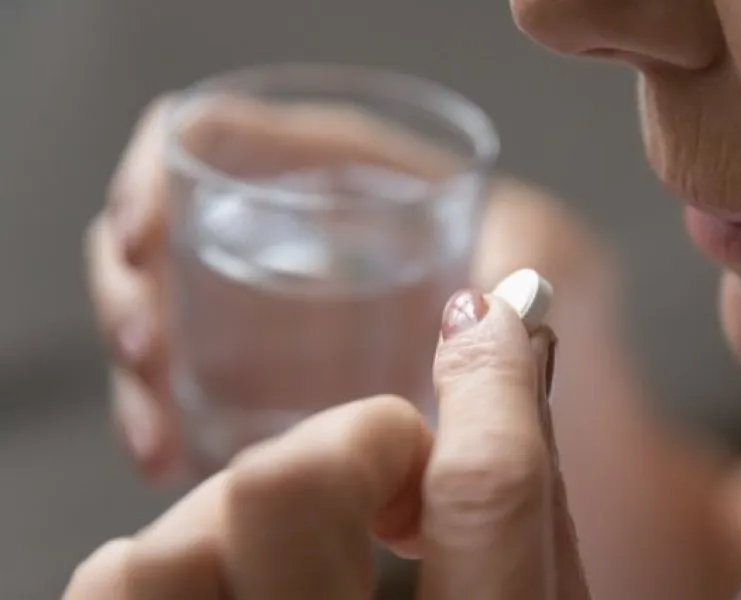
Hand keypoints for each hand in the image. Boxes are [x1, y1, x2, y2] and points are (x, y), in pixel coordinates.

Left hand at [64, 286, 591, 598]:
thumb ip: (526, 503)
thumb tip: (504, 348)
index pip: (484, 492)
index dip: (486, 381)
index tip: (482, 324)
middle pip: (286, 487)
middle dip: (353, 447)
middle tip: (394, 497)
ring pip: (167, 543)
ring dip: (249, 512)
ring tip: (311, 556)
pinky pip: (112, 587)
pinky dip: (173, 563)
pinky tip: (244, 589)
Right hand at [85, 96, 618, 481]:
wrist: (591, 471)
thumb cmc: (590, 362)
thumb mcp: (566, 276)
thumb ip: (530, 262)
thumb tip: (478, 307)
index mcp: (379, 185)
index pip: (241, 140)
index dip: (172, 170)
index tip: (144, 235)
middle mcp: (330, 243)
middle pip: (189, 229)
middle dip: (141, 282)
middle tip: (149, 349)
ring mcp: (305, 319)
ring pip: (181, 313)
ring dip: (150, 363)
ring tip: (159, 430)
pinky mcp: (295, 394)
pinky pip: (208, 390)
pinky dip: (177, 420)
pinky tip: (174, 460)